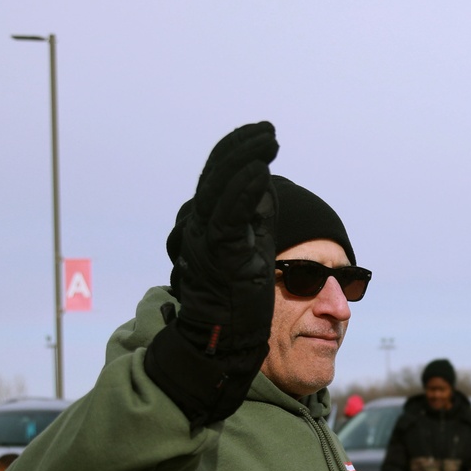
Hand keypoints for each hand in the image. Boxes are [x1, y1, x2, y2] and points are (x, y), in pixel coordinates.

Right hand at [176, 121, 278, 356]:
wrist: (226, 338)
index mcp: (210, 224)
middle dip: (243, 148)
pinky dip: (243, 191)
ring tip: (267, 141)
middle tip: (268, 132)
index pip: (219, 176)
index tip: (263, 134)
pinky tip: (260, 173)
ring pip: (220, 188)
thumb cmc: (240, 300)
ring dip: (245, 160)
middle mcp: (202, 227)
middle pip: (217, 174)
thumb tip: (264, 183)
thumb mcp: (252, 247)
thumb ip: (255, 216)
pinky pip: (229, 216)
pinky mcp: (220, 256)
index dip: (238, 151)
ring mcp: (208, 241)